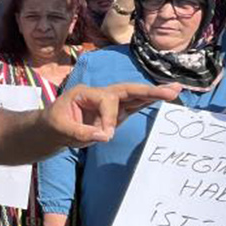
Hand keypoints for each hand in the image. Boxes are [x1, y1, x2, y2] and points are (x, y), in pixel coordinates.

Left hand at [44, 82, 180, 146]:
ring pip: (133, 96)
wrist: (49, 129)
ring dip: (153, 94)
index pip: (107, 100)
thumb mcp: (60, 129)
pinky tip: (163, 98)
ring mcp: (108, 104)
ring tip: (175, 90)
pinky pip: (132, 106)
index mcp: (85, 93)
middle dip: (148, 91)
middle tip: (171, 90)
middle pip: (127, 90)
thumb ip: (82, 132)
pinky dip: (147, 102)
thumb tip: (106, 135)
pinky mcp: (113, 114)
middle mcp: (99, 95)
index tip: (104, 135)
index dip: (109, 118)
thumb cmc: (52, 126)